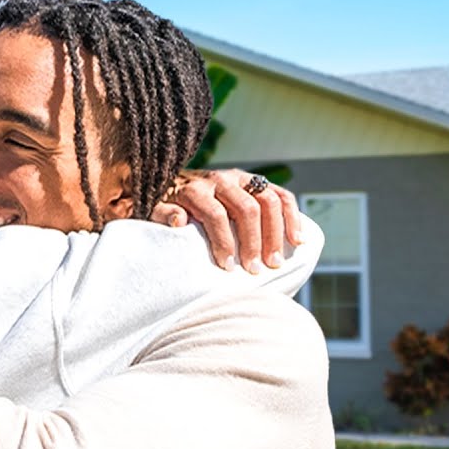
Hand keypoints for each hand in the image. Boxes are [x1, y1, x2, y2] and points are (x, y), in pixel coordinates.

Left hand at [156, 169, 300, 272]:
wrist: (167, 182)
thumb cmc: (159, 205)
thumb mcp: (150, 210)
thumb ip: (161, 215)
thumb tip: (180, 221)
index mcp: (194, 189)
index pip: (215, 215)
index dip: (224, 242)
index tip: (228, 267)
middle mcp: (220, 180)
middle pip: (246, 209)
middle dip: (254, 241)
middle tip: (256, 269)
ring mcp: (240, 179)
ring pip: (268, 201)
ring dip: (276, 233)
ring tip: (276, 261)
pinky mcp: (254, 182)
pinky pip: (281, 196)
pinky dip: (293, 216)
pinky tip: (298, 240)